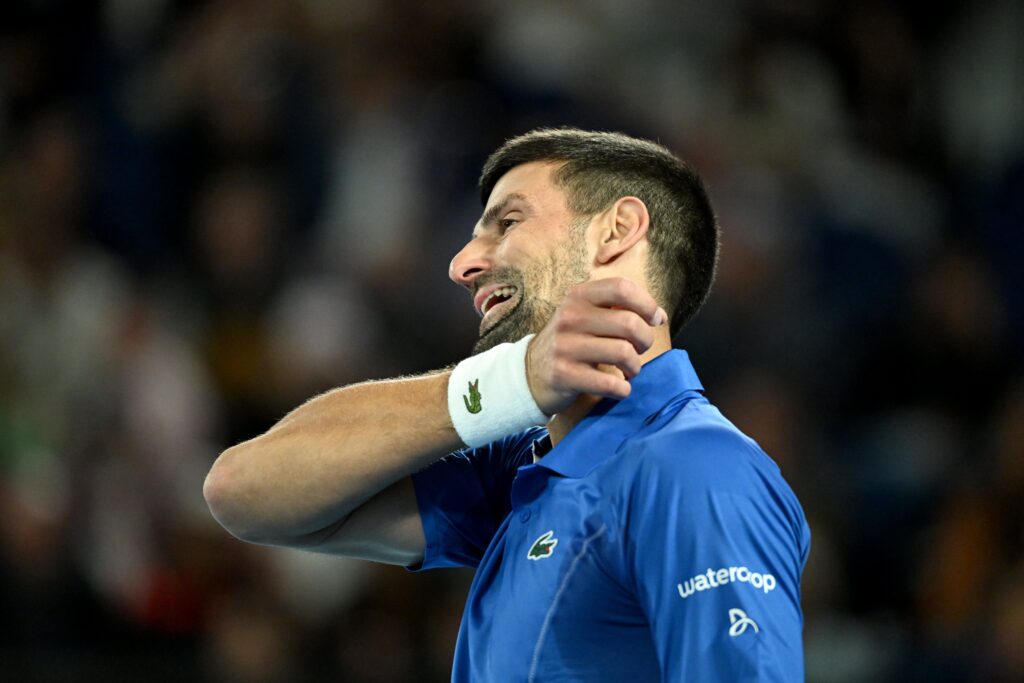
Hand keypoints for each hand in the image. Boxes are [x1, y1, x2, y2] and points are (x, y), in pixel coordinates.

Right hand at [526, 277, 667, 414]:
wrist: (530, 373)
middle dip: (645, 341)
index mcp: (579, 296)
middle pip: (629, 323)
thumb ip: (618, 308)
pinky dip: (623, 389)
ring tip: (629, 370)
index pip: (622, 288)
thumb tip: (659, 316)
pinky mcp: (564, 375)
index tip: (655, 320)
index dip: (647, 304)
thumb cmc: (570, 341)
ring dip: (635, 367)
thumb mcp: (585, 314)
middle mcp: (570, 317)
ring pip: (624, 353)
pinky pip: (610, 383)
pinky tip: (619, 388)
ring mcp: (565, 346)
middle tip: (639, 350)